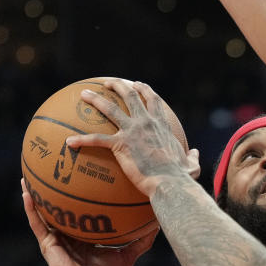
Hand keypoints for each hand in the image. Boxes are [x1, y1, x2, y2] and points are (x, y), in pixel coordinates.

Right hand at [22, 178, 157, 265]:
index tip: (85, 175)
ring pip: (43, 212)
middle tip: (56, 168)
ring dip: (35, 195)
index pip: (82, 210)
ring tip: (29, 176)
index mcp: (84, 234)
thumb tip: (158, 223)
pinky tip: (27, 193)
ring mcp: (56, 237)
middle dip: (56, 190)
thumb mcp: (128, 253)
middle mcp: (68, 233)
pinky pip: (37, 223)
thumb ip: (143, 239)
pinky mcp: (47, 243)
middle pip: (60, 207)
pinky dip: (31, 209)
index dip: (82, 195)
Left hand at [66, 79, 199, 197]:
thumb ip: (193, 157)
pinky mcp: (120, 145)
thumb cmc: (181, 178)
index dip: (144, 90)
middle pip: (129, 95)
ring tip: (83, 94)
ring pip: (109, 109)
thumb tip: (196, 153)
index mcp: (161, 126)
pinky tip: (69, 142)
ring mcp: (132, 132)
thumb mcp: (192, 166)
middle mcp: (145, 123)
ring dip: (95, 99)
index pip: (153, 101)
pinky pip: (96, 140)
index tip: (137, 85)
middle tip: (107, 83)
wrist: (170, 183)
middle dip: (117, 85)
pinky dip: (81, 140)